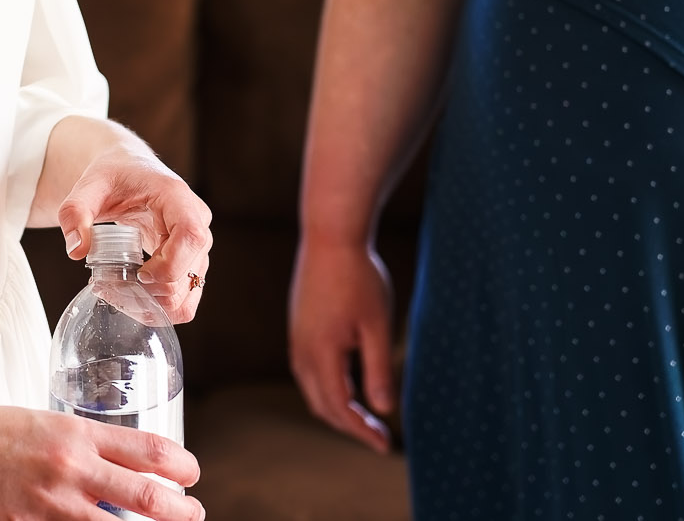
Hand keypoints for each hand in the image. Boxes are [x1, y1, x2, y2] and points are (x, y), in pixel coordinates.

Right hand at [0, 399, 202, 520]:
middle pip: (149, 499)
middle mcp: (70, 469)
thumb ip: (82, 449)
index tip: (191, 474)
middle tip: (193, 514)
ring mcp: (49, 507)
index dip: (183, 467)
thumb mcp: (43, 424)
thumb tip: (118, 476)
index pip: (150, 450)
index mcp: (76, 433)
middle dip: (182, 512)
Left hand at [56, 150, 212, 322]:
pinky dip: (158, 308)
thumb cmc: (114, 174)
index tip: (138, 273)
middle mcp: (197, 224)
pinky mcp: (189, 264)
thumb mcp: (88, 186)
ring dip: (153, 305)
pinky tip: (130, 296)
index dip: (169, 265)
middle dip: (149, 291)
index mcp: (178, 198)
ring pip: (187, 295)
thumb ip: (75, 212)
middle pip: (189, 274)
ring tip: (118, 293)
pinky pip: (183, 300)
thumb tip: (77, 250)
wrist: (128, 171)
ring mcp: (196, 247)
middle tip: (109, 286)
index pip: (191, 236)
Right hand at [288, 234, 395, 451]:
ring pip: (313, 390)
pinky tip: (350, 385)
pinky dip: (328, 389)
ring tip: (366, 416)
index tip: (386, 445)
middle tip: (380, 436)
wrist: (329, 238)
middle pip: (322, 405)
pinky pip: (309, 372)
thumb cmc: (358, 277)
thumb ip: (379, 370)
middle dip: (350, 426)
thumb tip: (384, 409)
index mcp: (322, 352)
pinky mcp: (299, 329)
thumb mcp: (377, 325)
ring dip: (337, 409)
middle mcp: (302, 351)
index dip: (362, 431)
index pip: (340, 407)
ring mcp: (297, 339)